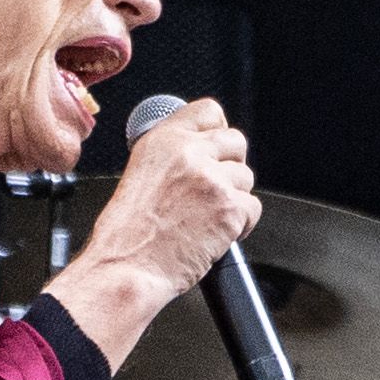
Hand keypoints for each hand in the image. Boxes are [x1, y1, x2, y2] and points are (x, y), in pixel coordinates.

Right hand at [45, 97, 257, 366]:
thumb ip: (172, 156)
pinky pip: (253, 208)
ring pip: (246, 178)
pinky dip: (242, 224)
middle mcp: (191, 154)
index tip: (215, 147)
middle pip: (236, 142)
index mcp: (164, 140)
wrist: (126, 267)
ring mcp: (213, 181)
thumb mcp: (140, 173)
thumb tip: (201, 150)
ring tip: (206, 217)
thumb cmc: (126, 233)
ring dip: (234, 197)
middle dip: (230, 165)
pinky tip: (216, 233)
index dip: (217, 131)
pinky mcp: (230, 210)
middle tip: (213, 190)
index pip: (209, 111)